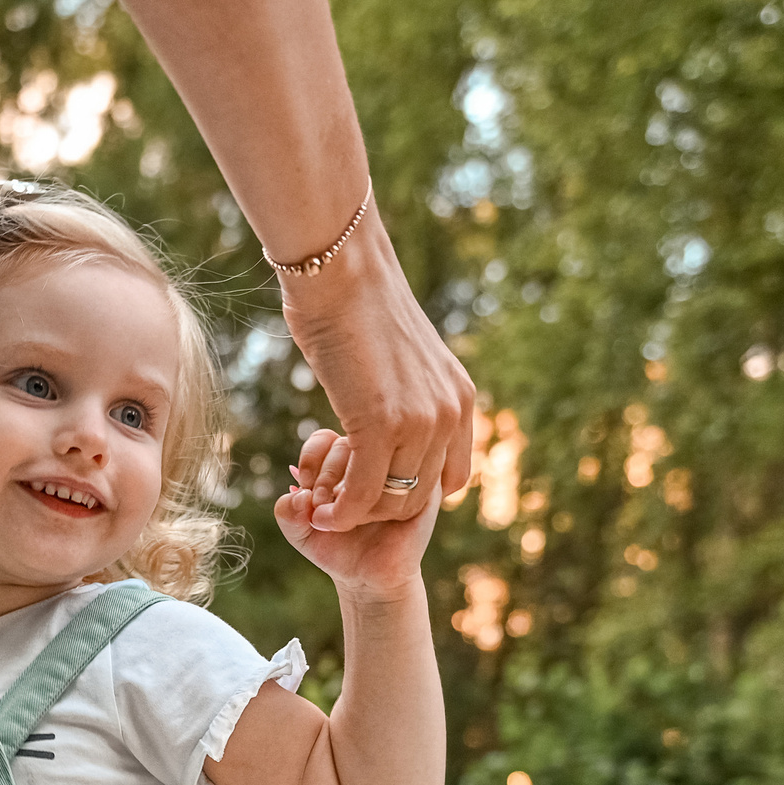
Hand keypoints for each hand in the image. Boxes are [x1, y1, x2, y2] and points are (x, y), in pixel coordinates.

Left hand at [276, 428, 437, 599]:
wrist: (371, 580)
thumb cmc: (337, 550)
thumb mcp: (301, 532)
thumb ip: (286, 512)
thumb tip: (297, 494)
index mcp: (346, 460)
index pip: (326, 438)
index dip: (311, 460)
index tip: (304, 489)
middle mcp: (377, 458)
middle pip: (350, 441)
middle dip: (327, 475)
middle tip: (322, 505)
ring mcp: (404, 469)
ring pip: (378, 455)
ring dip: (354, 487)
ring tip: (345, 516)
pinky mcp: (428, 486)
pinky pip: (407, 476)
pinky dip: (381, 498)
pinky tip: (370, 517)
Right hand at [280, 223, 477, 533]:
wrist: (340, 270)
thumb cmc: (355, 303)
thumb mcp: (400, 358)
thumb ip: (405, 392)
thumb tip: (384, 407)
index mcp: (460, 397)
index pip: (449, 478)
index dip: (409, 491)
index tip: (373, 487)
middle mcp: (450, 413)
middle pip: (420, 495)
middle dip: (380, 509)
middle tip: (341, 503)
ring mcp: (420, 422)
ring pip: (394, 500)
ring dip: (360, 514)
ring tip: (327, 507)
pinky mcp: (382, 426)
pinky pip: (365, 493)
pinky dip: (343, 512)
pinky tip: (323, 511)